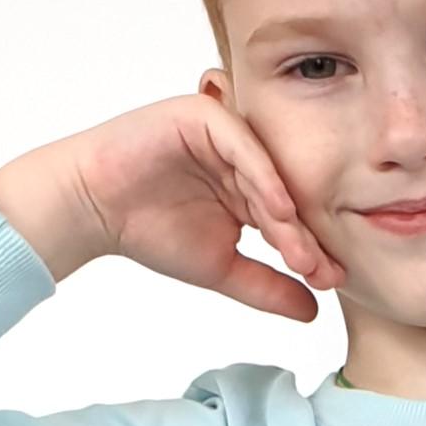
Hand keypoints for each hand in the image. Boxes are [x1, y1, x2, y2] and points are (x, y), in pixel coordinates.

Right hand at [0, 96, 341, 316]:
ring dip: (285, 211)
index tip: (331, 282)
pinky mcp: (203, 113)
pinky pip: (241, 142)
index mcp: (251, 186)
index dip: (313, 248)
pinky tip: (274, 208)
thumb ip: (266, 286)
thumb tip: (315, 312)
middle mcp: (244, 156)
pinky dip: (260, 175)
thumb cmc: (149, 231)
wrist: (94, 207)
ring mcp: (225, 132)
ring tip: (298, 248)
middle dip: (305, 234)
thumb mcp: (221, 268)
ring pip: (268, 169)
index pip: (293, 215)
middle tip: (321, 269)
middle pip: (288, 192)